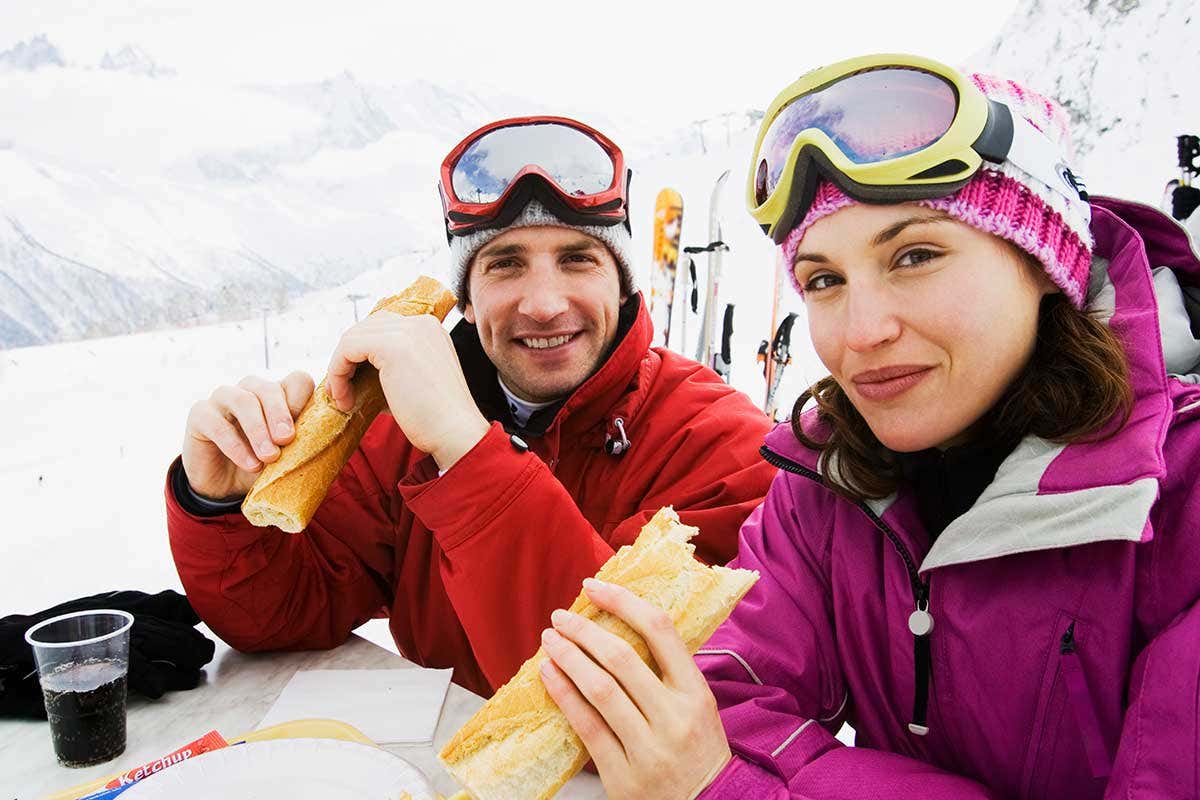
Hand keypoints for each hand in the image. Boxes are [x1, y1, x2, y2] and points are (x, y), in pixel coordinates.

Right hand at [181, 371, 312, 499]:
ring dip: (258, 430)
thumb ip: (302, 443)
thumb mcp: (286, 455)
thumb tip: (324, 441)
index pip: (297, 381)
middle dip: (280, 414)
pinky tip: (250, 464)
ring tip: (270, 457)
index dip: (305, 401)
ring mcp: (223, 399)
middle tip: (287, 440)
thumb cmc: (261, 464)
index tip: (310, 428)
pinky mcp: (200, 414)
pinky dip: (235, 445)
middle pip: (268, 388)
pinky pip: (216, 423)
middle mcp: (251, 390)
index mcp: (277, 395)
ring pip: (242, 400)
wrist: (224, 486)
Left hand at [325, 312, 488, 469]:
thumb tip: (355, 372)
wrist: (455, 432)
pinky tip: (344, 398)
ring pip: (353, 337)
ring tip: (344, 398)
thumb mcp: (413, 381)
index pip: (382, 327)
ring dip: (340, 367)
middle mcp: (420, 323)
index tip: (353, 383)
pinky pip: (348, 348)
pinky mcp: (391, 345)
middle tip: (342, 391)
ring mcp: (407, 330)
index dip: (361, 353)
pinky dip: (338, 372)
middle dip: (347, 357)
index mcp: (429, 329)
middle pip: (365, 327)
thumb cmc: (435, 418)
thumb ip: (389, 368)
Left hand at [539, 578, 731, 799]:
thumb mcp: (698, 706)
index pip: (660, 631)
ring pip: (600, 690)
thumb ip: (669, 672)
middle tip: (561, 616)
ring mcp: (650, 749)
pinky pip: (587, 728)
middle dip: (584, 631)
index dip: (623, 602)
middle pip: (621, 658)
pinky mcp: (624, 777)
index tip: (595, 587)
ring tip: (550, 641)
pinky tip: (549, 676)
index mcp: (696, 693)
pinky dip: (564, 696)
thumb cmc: (697, 750)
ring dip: (568, 658)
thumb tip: (623, 625)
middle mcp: (674, 718)